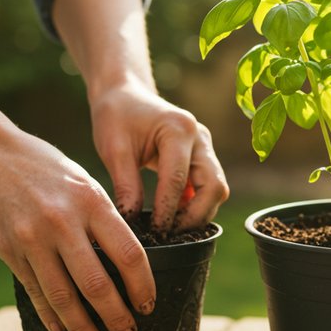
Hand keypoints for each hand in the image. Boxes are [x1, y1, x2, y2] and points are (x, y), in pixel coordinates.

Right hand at [0, 129, 154, 330]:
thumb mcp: (84, 182)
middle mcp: (62, 222)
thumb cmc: (44, 167)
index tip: (148, 305)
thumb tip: (127, 265)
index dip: (142, 287)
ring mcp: (32, 239)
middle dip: (116, 317)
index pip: (128, 254)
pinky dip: (50, 315)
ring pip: (63, 296)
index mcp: (91, 202)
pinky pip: (35, 291)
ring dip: (82, 328)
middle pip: (97, 284)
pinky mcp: (8, 250)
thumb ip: (104, 219)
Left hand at [89, 83, 228, 230]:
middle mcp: (200, 137)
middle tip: (169, 235)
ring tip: (171, 229)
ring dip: (199, 213)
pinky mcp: (203, 157)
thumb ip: (125, 185)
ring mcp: (205, 147)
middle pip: (214, 186)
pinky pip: (208, 187)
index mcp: (178, 129)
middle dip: (195, 216)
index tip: (154, 233)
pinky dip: (196, 205)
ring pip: (216, 189)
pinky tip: (174, 218)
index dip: (167, 211)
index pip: (179, 180)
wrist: (125, 95)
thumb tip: (132, 223)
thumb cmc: (117, 116)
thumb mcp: (114, 149)